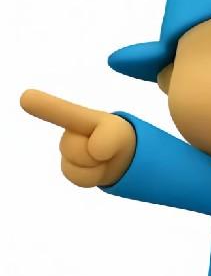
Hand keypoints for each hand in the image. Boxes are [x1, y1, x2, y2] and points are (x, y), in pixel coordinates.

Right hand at [20, 89, 135, 186]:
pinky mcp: (70, 170)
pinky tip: (98, 168)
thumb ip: (108, 139)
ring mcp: (67, 152)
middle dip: (97, 152)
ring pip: (78, 165)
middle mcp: (69, 132)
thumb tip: (94, 151)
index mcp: (80, 117)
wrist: (119, 156)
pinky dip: (95, 176)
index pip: (61, 112)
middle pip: (77, 150)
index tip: (26, 97)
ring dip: (97, 164)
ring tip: (102, 157)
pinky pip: (81, 178)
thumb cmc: (116, 137)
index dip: (45, 106)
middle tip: (105, 148)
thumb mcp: (119, 133)